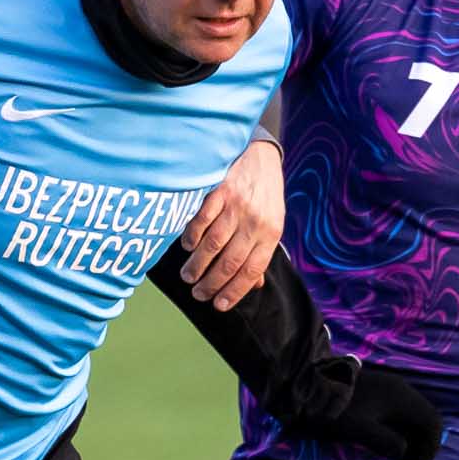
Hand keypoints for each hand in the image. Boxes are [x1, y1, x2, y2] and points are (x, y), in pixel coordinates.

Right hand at [175, 136, 283, 310]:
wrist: (259, 154)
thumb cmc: (263, 193)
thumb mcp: (271, 222)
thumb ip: (260, 251)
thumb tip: (253, 286)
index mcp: (271, 232)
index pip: (252, 270)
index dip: (234, 291)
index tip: (218, 305)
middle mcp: (255, 221)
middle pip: (230, 262)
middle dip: (211, 284)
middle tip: (198, 294)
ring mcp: (236, 205)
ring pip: (213, 245)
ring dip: (197, 265)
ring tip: (188, 276)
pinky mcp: (219, 191)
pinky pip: (201, 221)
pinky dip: (192, 237)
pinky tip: (187, 246)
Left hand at [319, 360, 444, 459]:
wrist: (309, 384)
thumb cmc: (335, 409)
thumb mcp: (359, 430)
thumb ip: (385, 443)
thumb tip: (403, 452)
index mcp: (402, 398)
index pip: (433, 423)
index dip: (430, 448)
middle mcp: (401, 390)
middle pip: (426, 419)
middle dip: (422, 444)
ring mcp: (390, 388)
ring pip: (413, 416)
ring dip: (411, 437)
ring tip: (396, 457)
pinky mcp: (379, 391)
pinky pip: (400, 412)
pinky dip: (400, 429)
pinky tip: (384, 441)